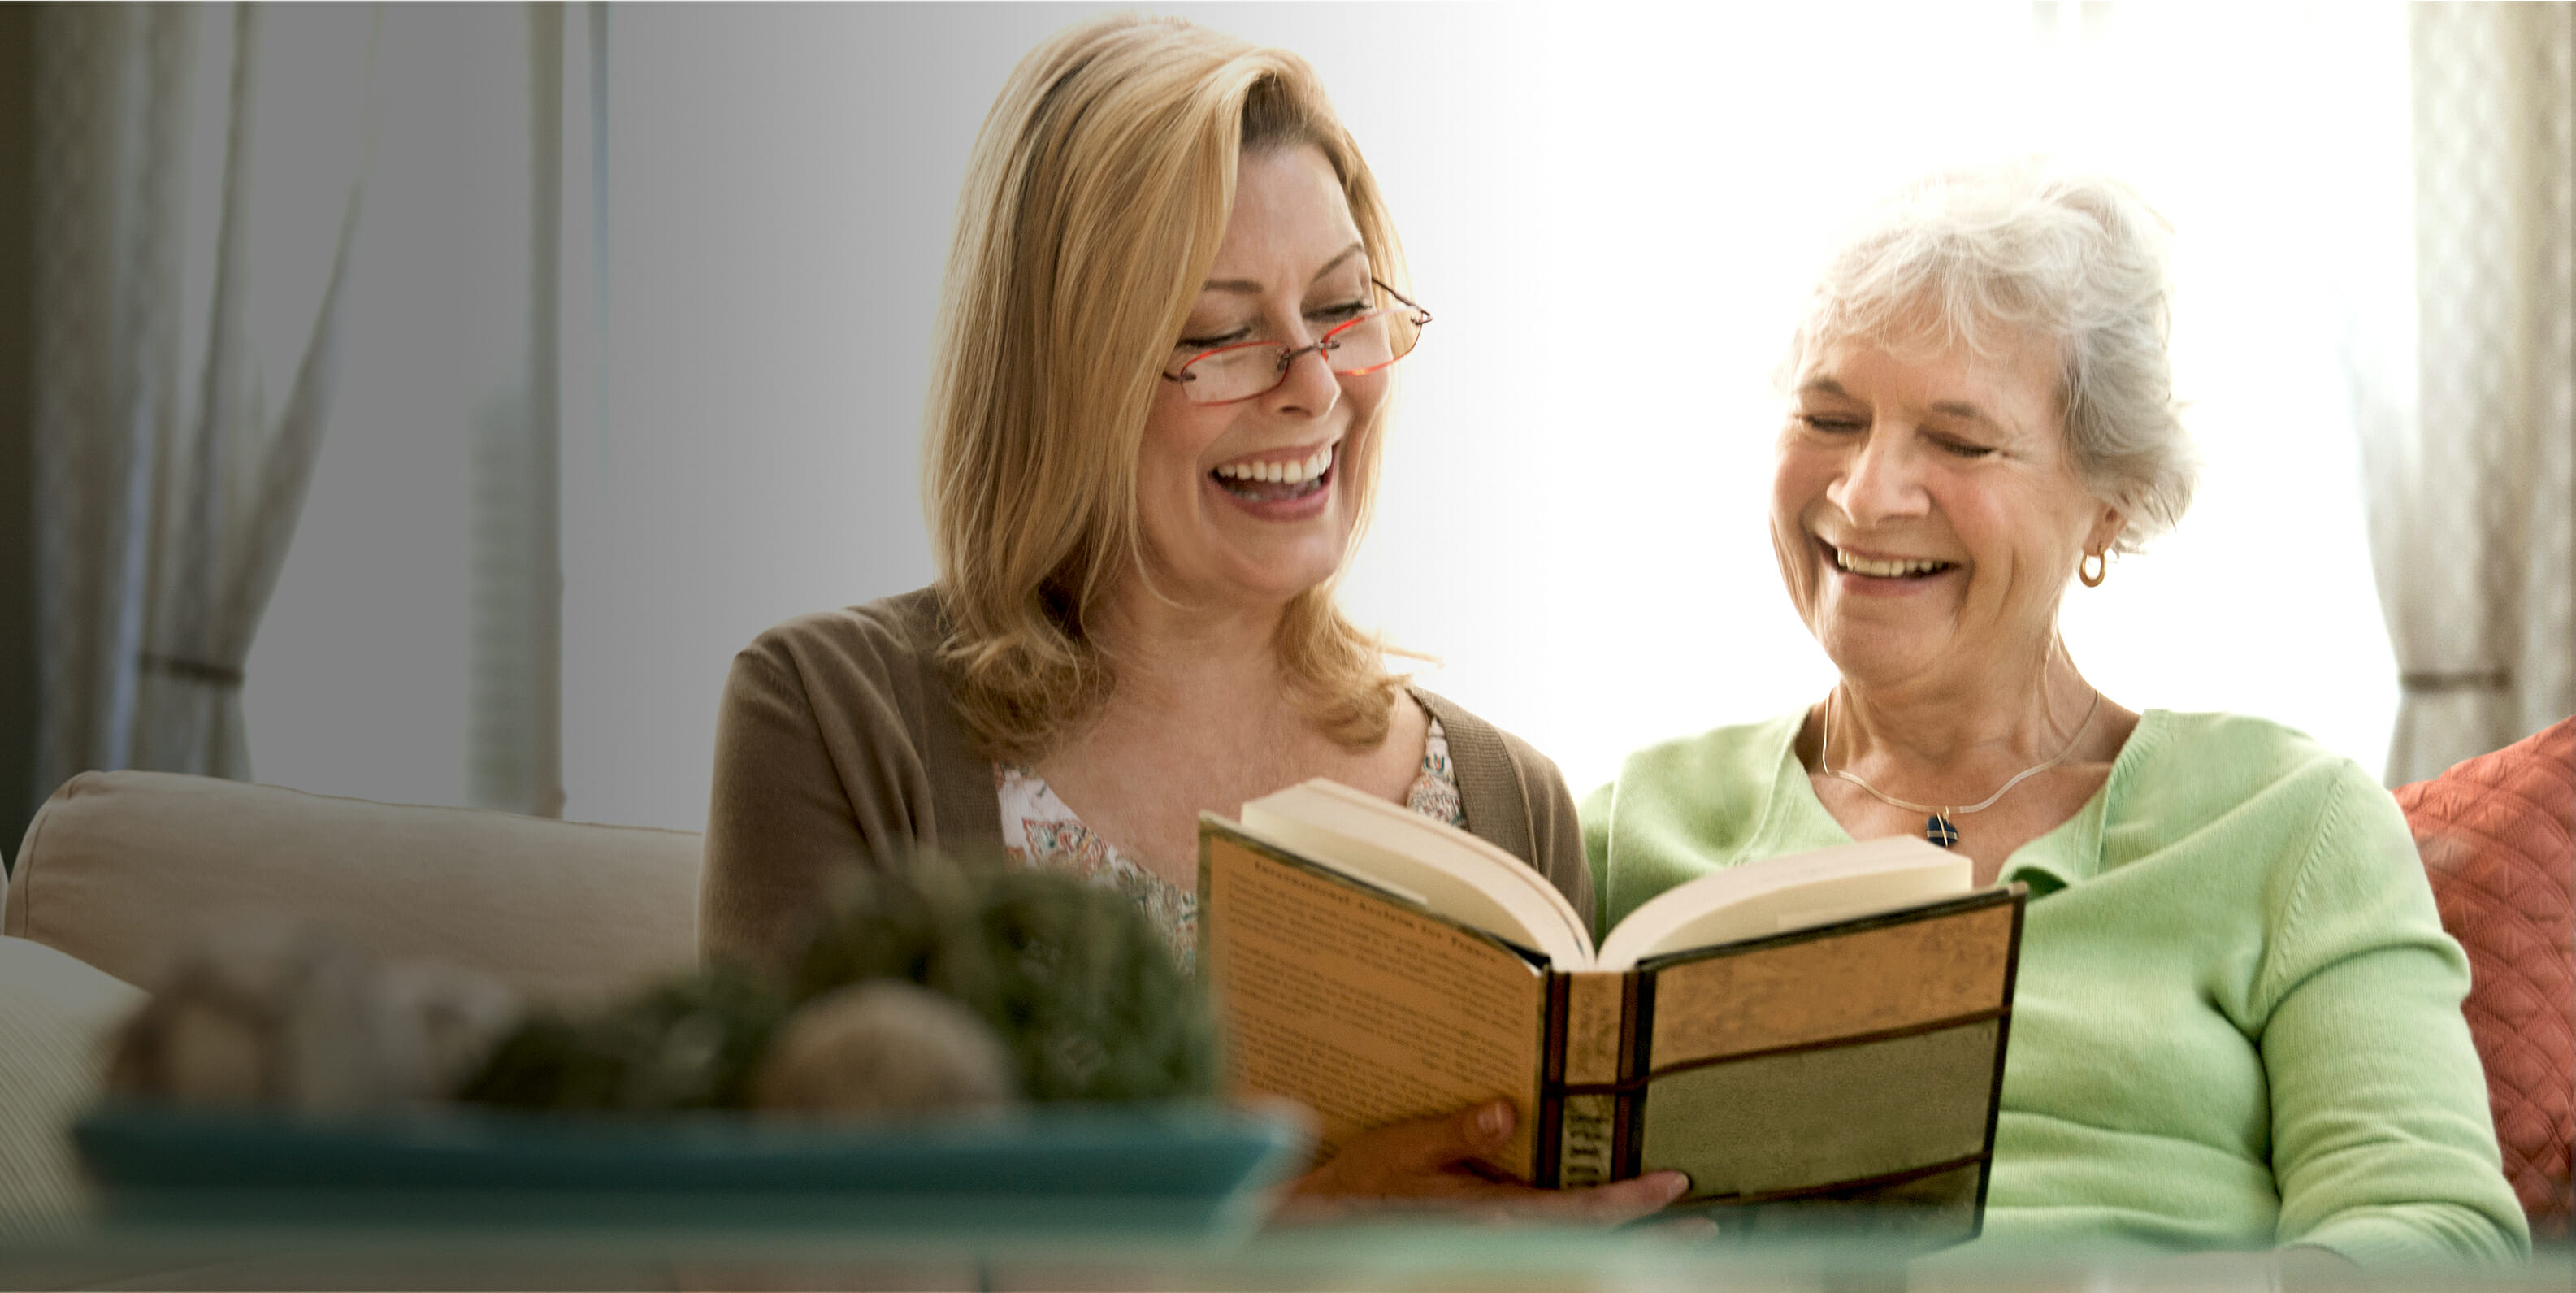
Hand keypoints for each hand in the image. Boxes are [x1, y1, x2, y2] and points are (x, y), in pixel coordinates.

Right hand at [1274, 1100, 1690, 1224]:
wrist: (1324, 1229)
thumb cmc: (1362, 1189)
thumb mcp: (1405, 1148)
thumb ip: (1459, 1132)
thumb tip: (1507, 1112)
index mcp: (1491, 1215)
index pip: (1580, 1212)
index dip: (1632, 1201)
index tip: (1675, 1186)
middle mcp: (1503, 1237)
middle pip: (1593, 1239)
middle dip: (1652, 1236)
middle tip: (1709, 1227)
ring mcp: (1497, 1247)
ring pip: (1576, 1245)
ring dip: (1627, 1238)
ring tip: (1678, 1230)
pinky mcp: (1486, 1245)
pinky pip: (1550, 1240)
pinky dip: (1587, 1234)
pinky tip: (1608, 1226)